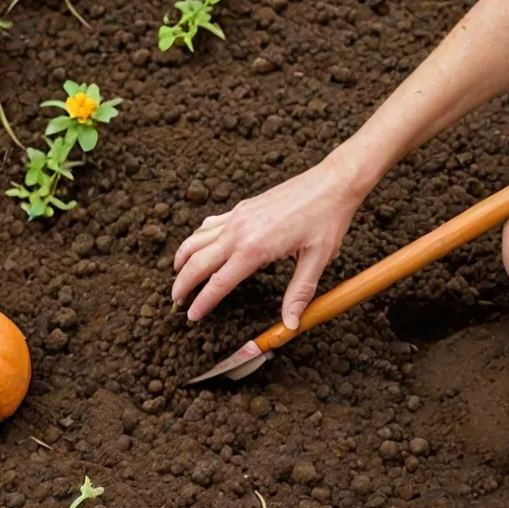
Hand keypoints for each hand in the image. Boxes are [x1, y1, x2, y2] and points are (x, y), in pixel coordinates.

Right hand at [171, 155, 368, 327]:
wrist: (332, 182)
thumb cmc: (327, 220)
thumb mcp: (317, 259)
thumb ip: (298, 293)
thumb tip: (290, 325)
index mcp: (254, 249)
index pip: (219, 283)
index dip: (203, 302)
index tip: (191, 316)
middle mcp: (239, 232)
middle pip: (198, 263)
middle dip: (182, 284)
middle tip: (175, 301)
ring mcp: (237, 217)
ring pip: (196, 240)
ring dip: (182, 259)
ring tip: (177, 275)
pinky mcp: (241, 208)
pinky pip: (209, 225)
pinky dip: (196, 238)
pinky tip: (196, 247)